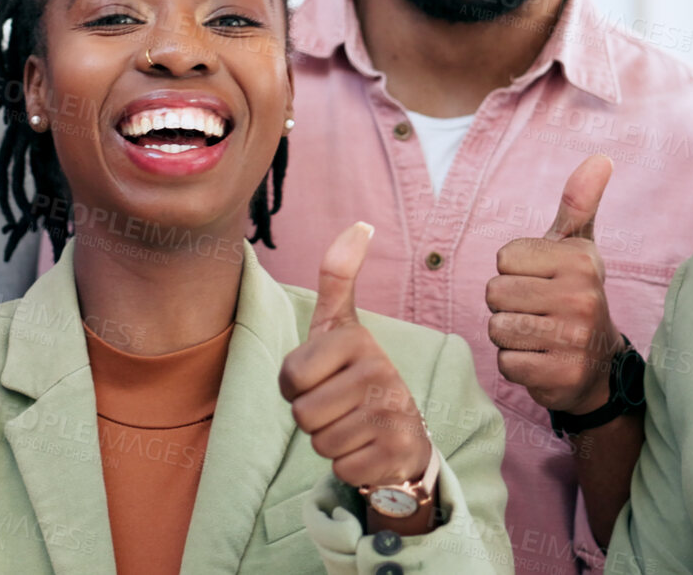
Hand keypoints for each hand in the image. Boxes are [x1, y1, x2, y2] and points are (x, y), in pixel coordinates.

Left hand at [280, 222, 434, 503]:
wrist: (401, 433)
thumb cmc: (356, 376)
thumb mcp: (340, 326)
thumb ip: (339, 276)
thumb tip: (361, 223)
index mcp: (357, 340)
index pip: (290, 380)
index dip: (296, 388)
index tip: (323, 379)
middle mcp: (381, 372)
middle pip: (303, 414)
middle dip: (313, 418)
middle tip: (339, 407)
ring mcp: (394, 414)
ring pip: (321, 442)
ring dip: (330, 442)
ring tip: (354, 426)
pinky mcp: (398, 452)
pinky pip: (342, 468)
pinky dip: (348, 465)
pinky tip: (368, 449)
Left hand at [485, 155, 620, 415]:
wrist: (600, 366)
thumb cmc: (575, 295)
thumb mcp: (577, 247)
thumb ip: (579, 203)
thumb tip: (601, 158)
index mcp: (581, 260)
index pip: (503, 258)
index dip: (514, 272)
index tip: (541, 283)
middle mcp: (583, 297)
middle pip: (495, 293)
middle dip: (508, 306)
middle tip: (538, 313)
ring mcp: (574, 339)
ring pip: (497, 329)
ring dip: (510, 336)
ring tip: (539, 335)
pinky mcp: (562, 375)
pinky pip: (506, 363)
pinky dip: (516, 365)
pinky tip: (542, 360)